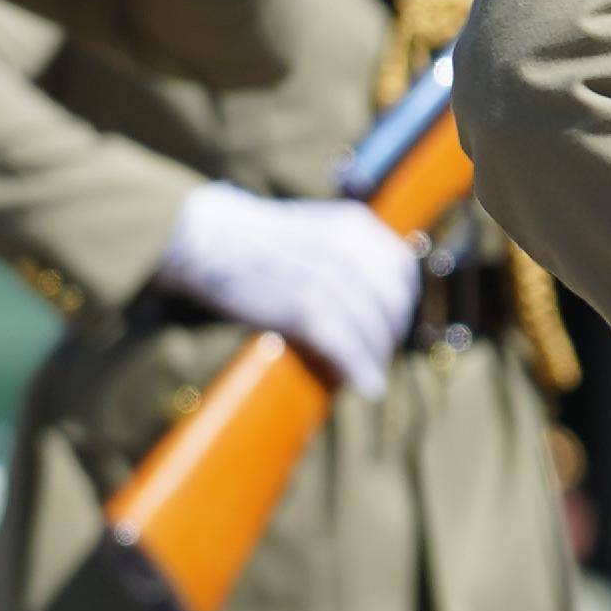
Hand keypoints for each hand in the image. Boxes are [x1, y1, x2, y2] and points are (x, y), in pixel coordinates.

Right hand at [156, 185, 422, 396]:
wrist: (207, 237)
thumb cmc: (259, 242)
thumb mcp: (316, 232)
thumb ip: (348, 255)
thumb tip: (376, 300)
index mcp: (353, 225)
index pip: (401, 268)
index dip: (404, 302)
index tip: (395, 324)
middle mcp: (345, 246)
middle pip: (390, 300)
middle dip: (391, 333)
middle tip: (381, 355)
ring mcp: (323, 275)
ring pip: (370, 325)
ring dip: (375, 356)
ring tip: (372, 376)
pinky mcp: (299, 305)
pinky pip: (344, 342)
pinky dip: (359, 366)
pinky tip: (367, 384)